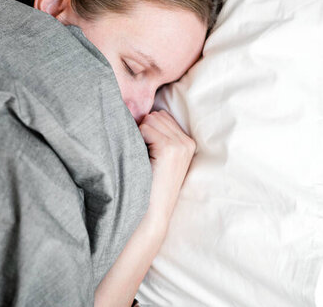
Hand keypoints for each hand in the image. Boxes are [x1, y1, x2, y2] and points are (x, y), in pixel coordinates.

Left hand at [138, 110, 195, 227]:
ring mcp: (181, 145)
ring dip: (139, 135)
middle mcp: (188, 142)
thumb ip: (155, 134)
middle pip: (156, 116)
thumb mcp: (155, 156)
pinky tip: (141, 158)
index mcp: (187, 143)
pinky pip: (146, 128)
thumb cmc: (146, 184)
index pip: (161, 116)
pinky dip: (137, 140)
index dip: (147, 129)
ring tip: (142, 158)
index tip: (144, 150)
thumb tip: (134, 110)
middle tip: (141, 155)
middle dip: (143, 130)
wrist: (149, 213)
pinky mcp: (170, 149)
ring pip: (150, 120)